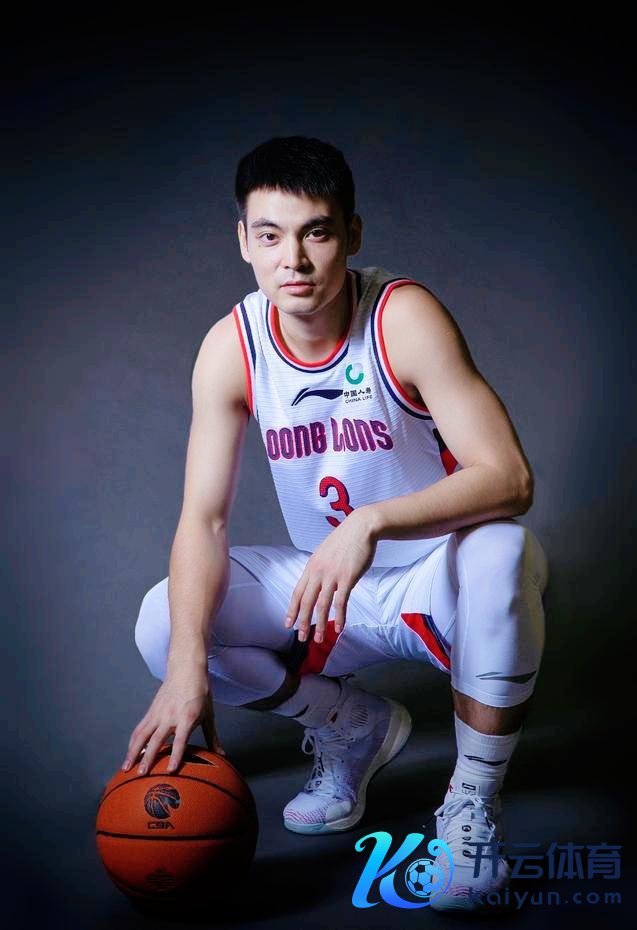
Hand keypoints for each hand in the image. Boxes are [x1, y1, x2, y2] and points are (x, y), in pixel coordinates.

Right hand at [121, 671, 225, 775]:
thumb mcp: (209, 714)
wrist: (186, 669)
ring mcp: (158, 713)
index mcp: (187, 717)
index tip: (170, 771)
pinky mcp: (151, 711)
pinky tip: (129, 752)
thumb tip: (222, 755)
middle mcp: (170, 716)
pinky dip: (133, 741)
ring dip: (133, 751)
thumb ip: (212, 737)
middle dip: (148, 758)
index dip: (175, 755)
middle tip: (141, 774)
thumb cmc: (200, 692)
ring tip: (126, 768)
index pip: (181, 740)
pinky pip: (140, 728)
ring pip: (142, 734)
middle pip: (156, 740)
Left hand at [284, 507, 377, 643]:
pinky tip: (339, 628)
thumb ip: (319, 568)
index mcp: (311, 566)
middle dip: (303, 622)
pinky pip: (341, 602)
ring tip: (319, 639)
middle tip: (301, 638)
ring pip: (322, 605)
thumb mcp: (325, 553)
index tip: (288, 623)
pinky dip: (340, 617)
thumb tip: (317, 582)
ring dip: (320, 624)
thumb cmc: (345, 540)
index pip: (297, 592)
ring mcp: (332, 575)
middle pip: (307, 602)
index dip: (292, 610)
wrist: (361, 527)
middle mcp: (318, 572)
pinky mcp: (347, 577)